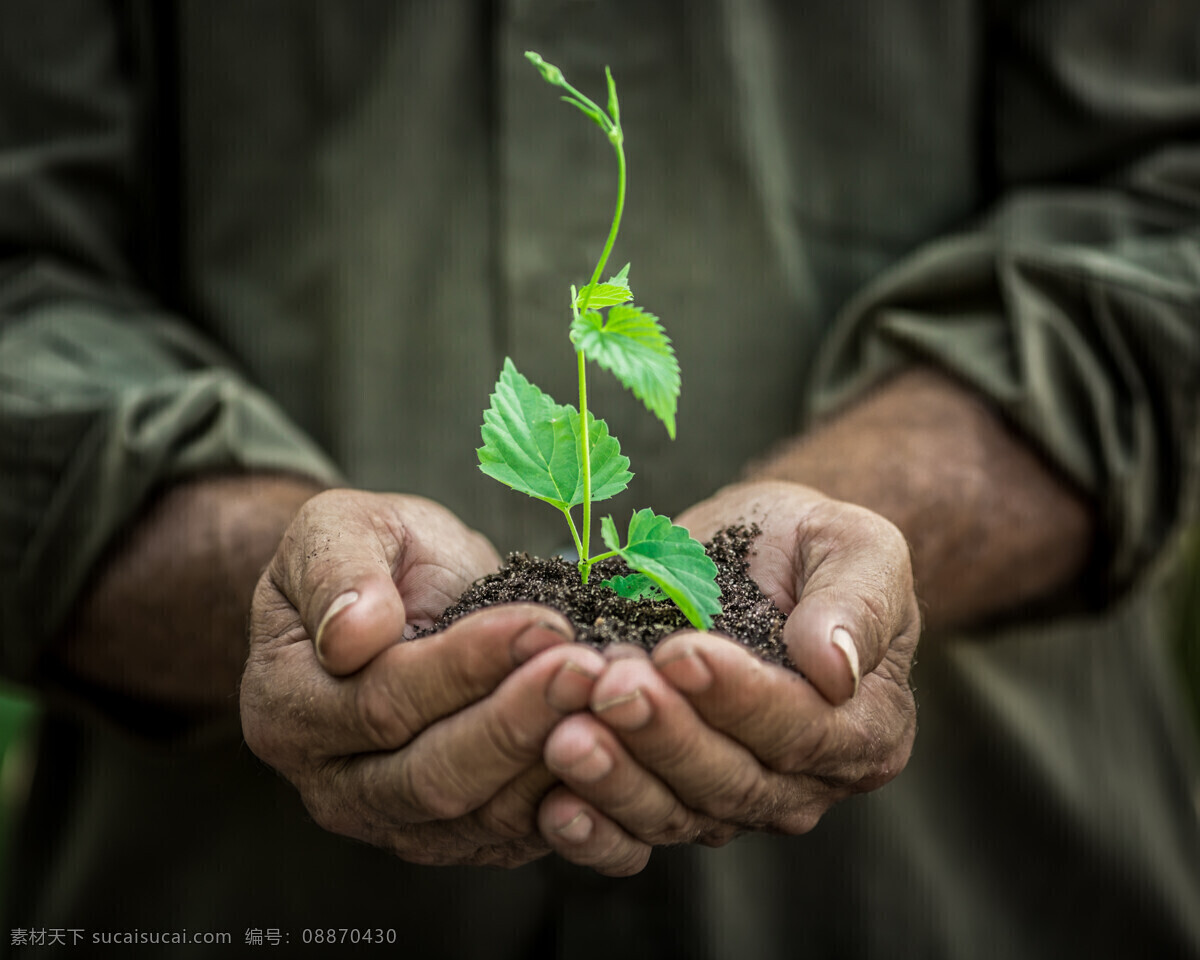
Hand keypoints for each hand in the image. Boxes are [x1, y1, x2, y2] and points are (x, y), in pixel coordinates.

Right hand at [240, 489, 607, 866]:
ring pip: (482, 816)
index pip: (383, 702)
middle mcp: (333, 784)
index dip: (467, 666)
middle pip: (433, 775)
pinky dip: (572, 797)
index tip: (541, 624)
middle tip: (590, 669)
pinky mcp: (456, 837)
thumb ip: (336, 570)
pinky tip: (615, 744)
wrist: (401, 595)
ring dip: (556, 760)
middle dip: (520, 721)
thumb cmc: (372, 556)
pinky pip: (516, 834)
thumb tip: (352, 633)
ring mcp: (394, 822)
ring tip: (613, 700)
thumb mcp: (340, 529)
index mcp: (288, 707)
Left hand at [537, 481, 919, 873]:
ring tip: (565, 736)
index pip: (801, 729)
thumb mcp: (856, 547)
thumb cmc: (809, 544)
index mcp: (865, 727)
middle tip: (610, 687)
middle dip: (665, 735)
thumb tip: (835, 668)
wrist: (752, 553)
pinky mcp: (674, 800)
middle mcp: (805, 781)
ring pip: (677, 812)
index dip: (739, 697)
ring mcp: (736, 799)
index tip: (680, 653)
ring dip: (618, 780)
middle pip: (732, 780)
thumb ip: (857, 603)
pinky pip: (635, 834)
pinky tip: (554, 807)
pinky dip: (594, 831)